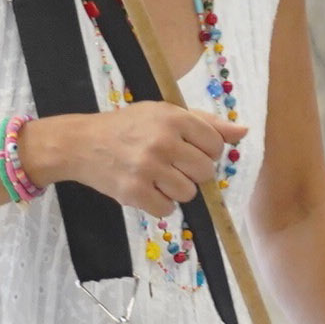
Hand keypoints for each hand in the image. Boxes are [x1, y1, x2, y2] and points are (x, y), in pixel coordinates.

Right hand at [26, 103, 239, 218]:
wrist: (81, 143)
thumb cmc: (128, 127)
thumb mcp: (164, 113)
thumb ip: (206, 122)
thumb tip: (243, 131)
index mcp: (173, 118)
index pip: (216, 145)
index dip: (206, 152)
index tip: (189, 150)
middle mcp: (163, 142)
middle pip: (205, 172)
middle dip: (192, 172)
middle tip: (171, 164)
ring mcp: (148, 168)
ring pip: (189, 193)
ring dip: (176, 190)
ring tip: (157, 177)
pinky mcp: (134, 192)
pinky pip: (167, 209)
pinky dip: (159, 204)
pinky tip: (146, 189)